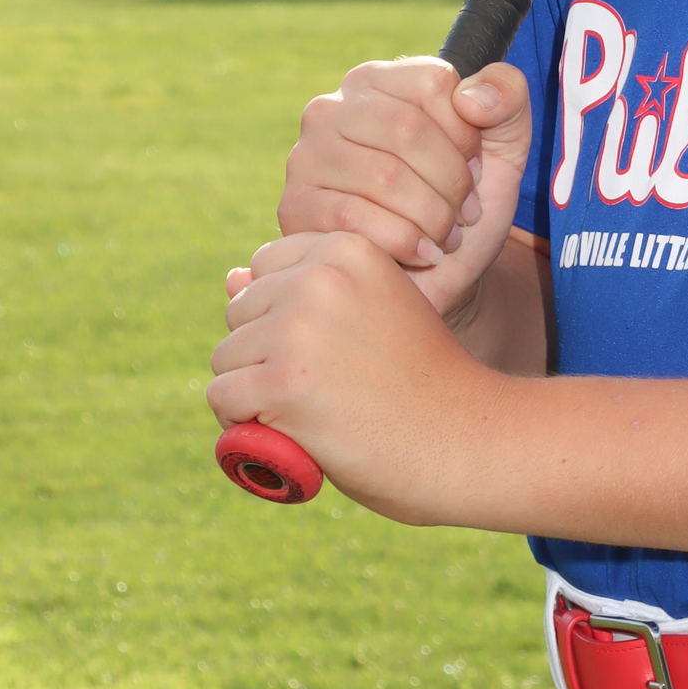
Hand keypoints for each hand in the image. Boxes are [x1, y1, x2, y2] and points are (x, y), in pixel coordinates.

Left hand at [210, 230, 496, 520]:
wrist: (464, 440)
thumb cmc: (420, 381)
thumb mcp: (373, 312)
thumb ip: (308, 290)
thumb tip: (231, 276)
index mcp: (348, 248)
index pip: (265, 267)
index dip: (287, 316)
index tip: (333, 348)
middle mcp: (320, 277)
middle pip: (239, 311)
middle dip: (265, 352)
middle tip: (327, 385)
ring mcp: (298, 329)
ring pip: (226, 357)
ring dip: (254, 390)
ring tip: (314, 409)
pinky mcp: (282, 383)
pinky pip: (224, 398)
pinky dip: (244, 424)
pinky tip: (292, 431)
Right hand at [264, 56, 533, 325]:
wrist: (439, 278)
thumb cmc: (465, 203)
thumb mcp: (505, 145)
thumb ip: (506, 97)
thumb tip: (468, 98)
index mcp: (380, 81)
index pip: (432, 84)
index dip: (467, 136)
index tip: (475, 169)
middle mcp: (333, 108)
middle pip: (408, 130)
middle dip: (451, 182)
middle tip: (465, 213)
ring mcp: (307, 156)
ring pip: (384, 175)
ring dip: (432, 216)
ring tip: (445, 236)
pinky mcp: (295, 206)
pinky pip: (354, 217)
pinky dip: (403, 241)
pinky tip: (422, 254)